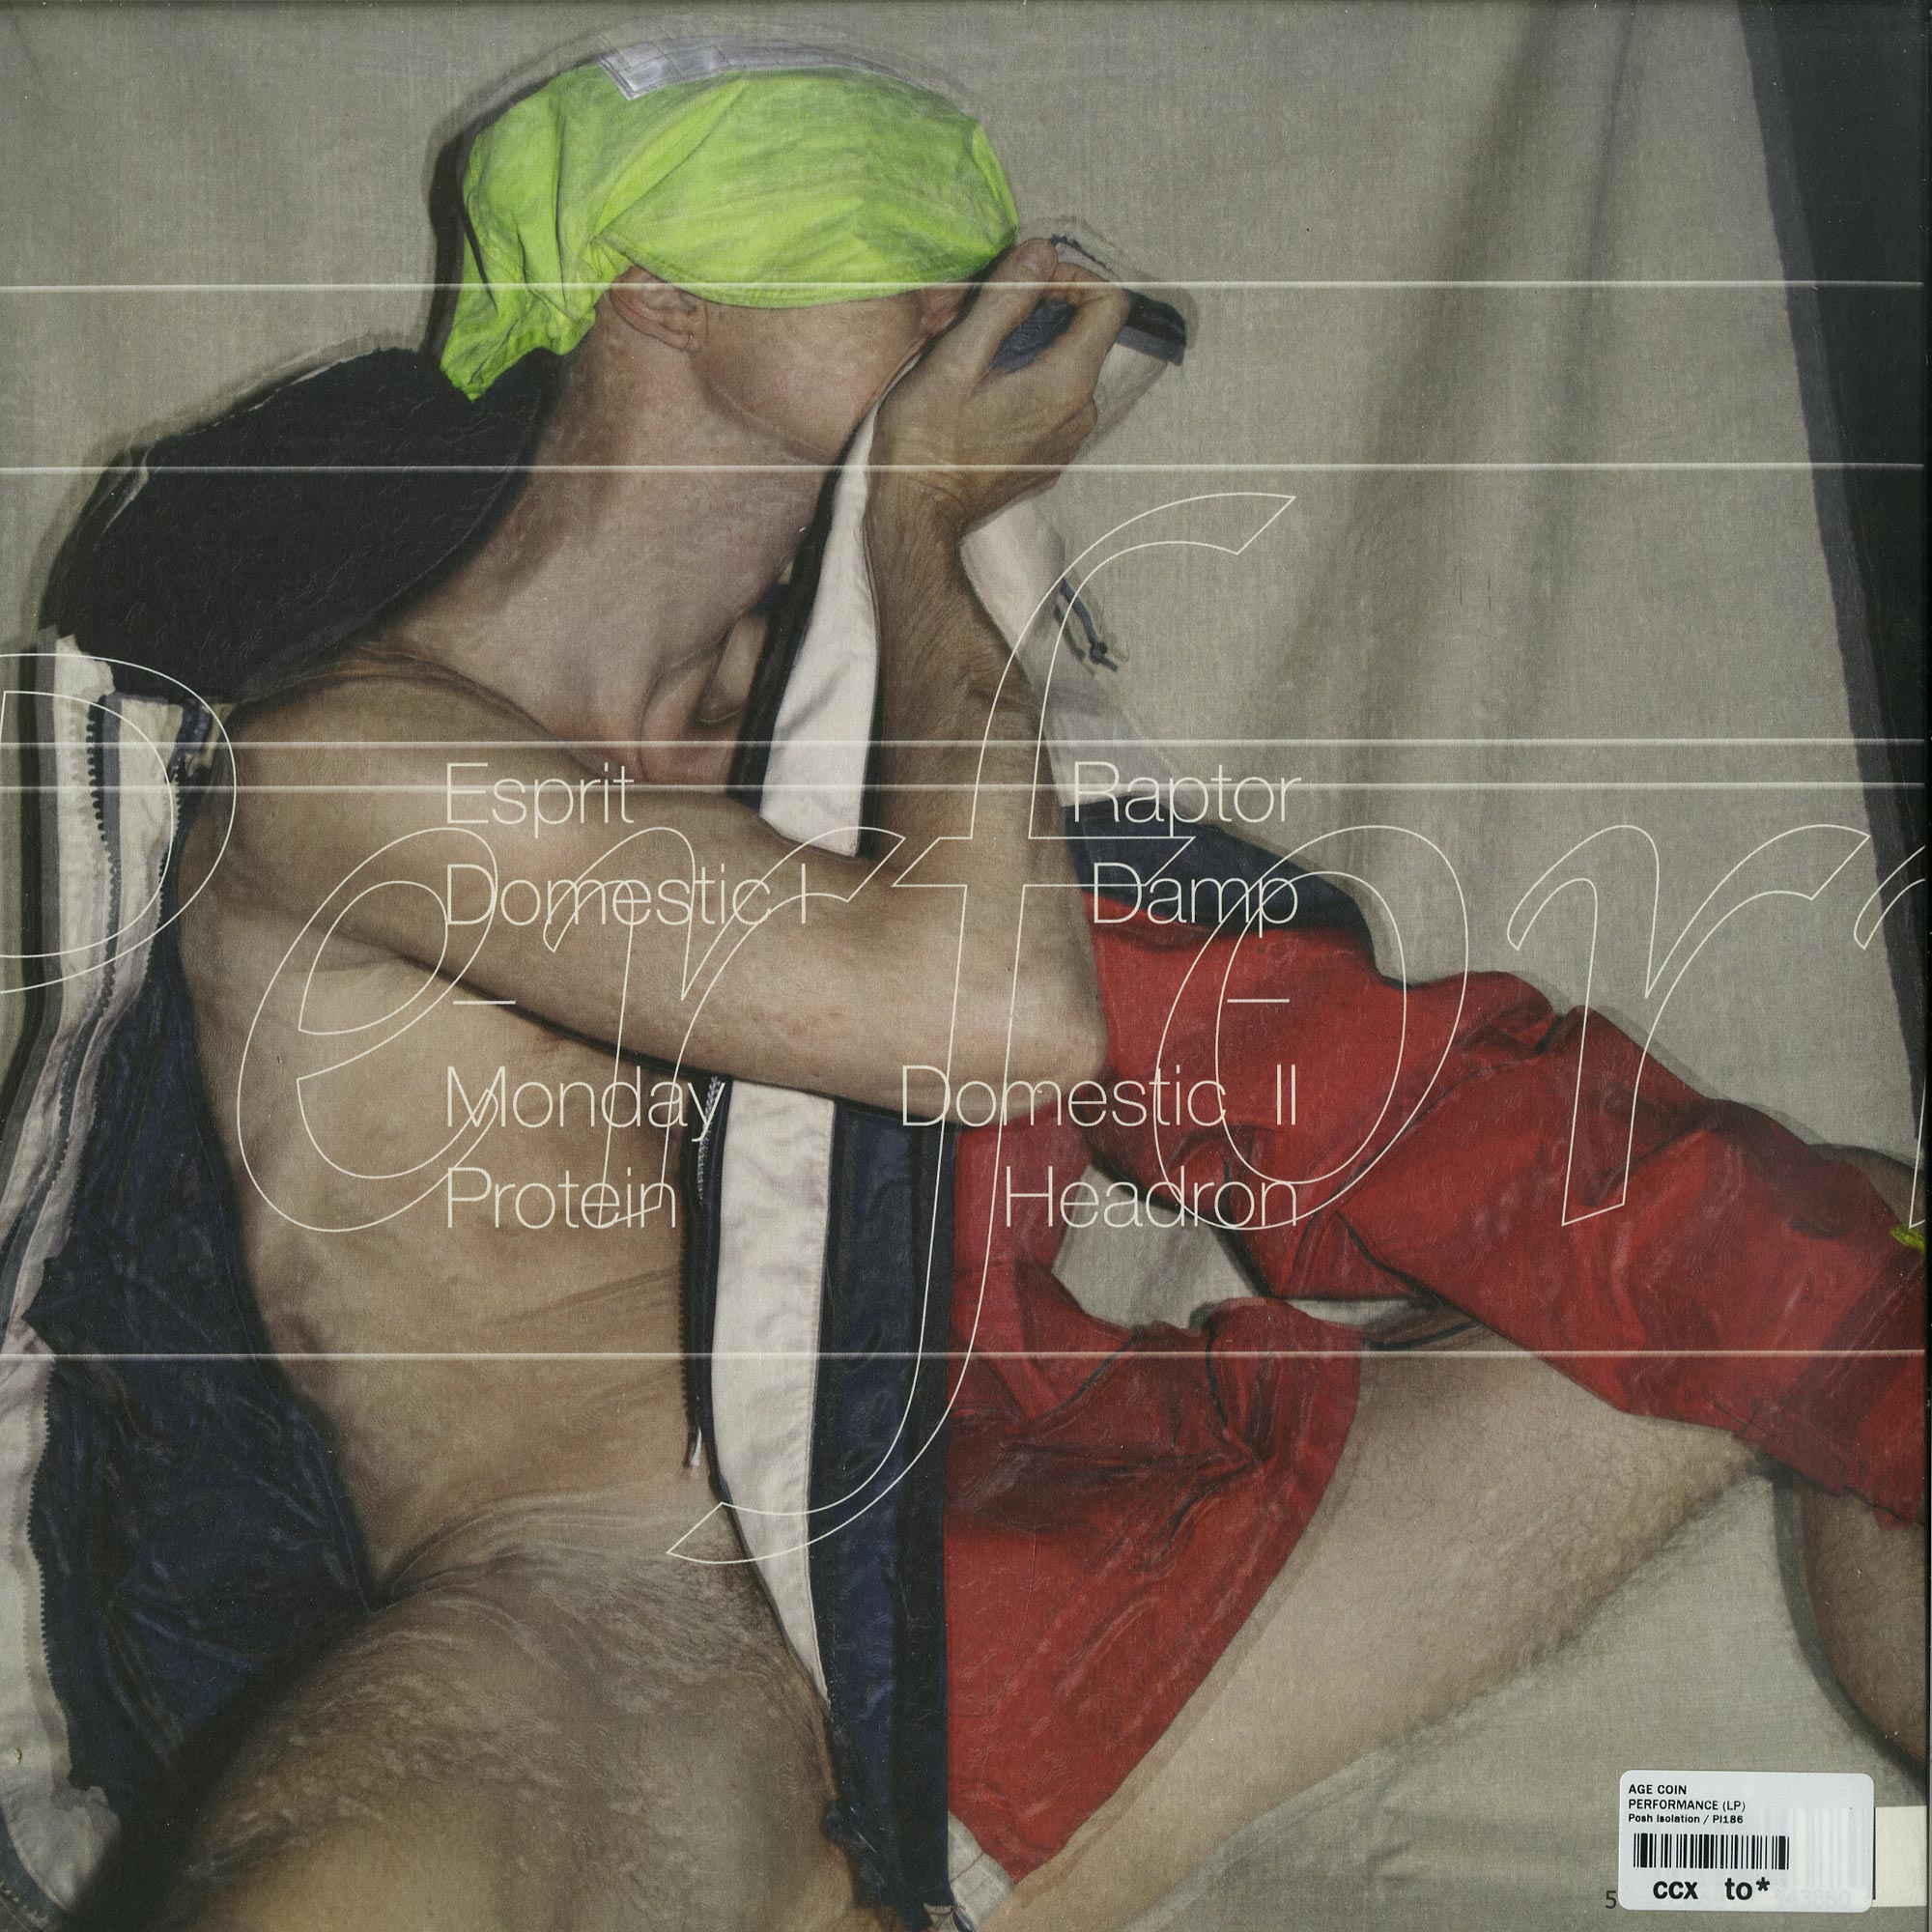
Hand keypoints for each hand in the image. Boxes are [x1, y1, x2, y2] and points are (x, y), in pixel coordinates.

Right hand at [869, 238, 1130, 536]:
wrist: (917, 519)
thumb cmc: (927, 440)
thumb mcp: (957, 357)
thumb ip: (1005, 299)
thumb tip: (1042, 250)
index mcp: (1068, 382)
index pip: (1111, 304)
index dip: (1074, 277)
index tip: (1029, 280)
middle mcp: (1082, 414)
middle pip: (1088, 336)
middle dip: (1048, 311)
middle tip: (990, 316)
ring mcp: (1068, 443)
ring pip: (1069, 371)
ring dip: (1035, 349)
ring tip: (980, 358)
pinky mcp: (1050, 461)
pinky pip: (1054, 406)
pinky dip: (1030, 384)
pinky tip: (985, 396)